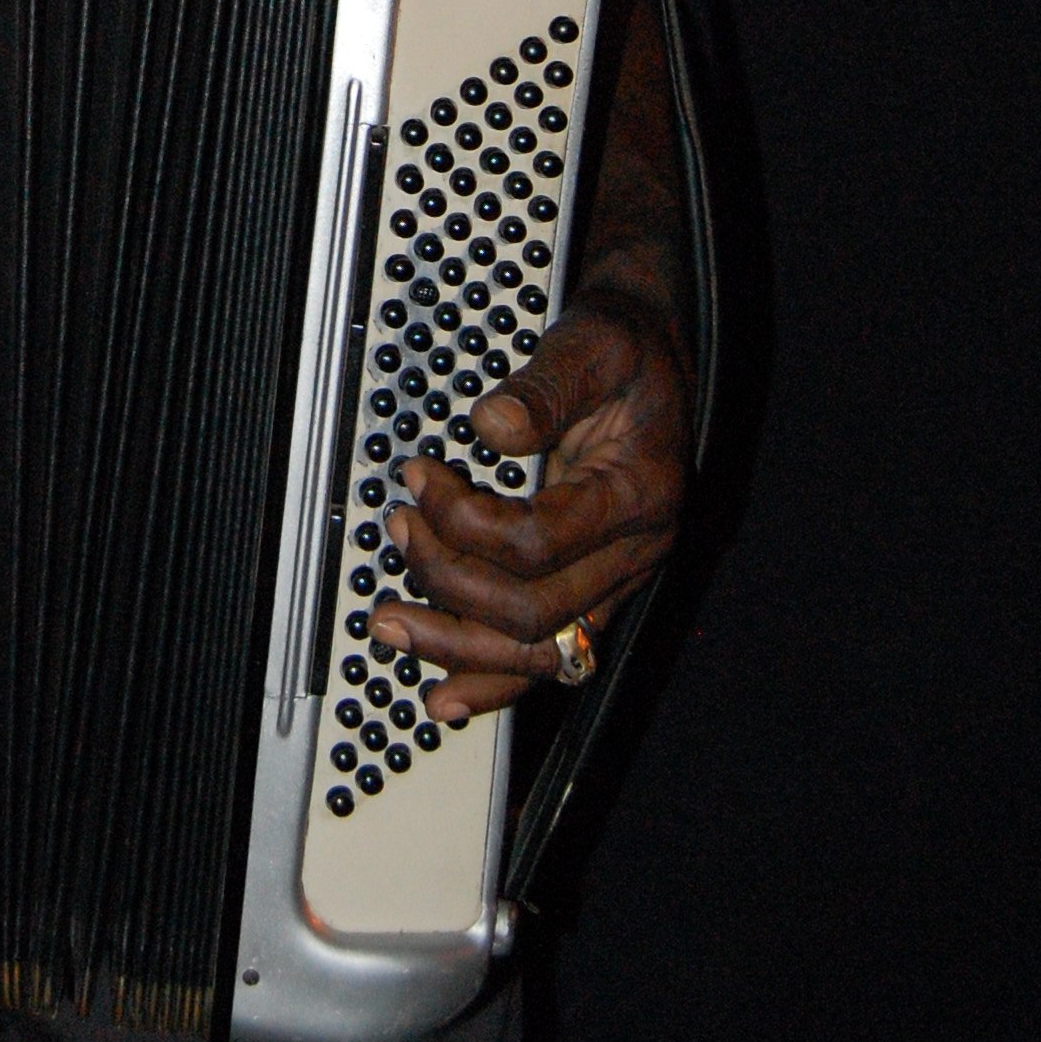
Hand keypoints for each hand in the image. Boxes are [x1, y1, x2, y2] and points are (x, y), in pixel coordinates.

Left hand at [368, 289, 689, 721]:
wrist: (651, 360)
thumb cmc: (622, 351)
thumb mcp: (593, 344)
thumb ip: (546, 386)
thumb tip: (490, 426)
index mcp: (640, 494)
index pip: (538, 543)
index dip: (463, 520)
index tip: (420, 476)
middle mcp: (636, 553)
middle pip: (533, 612)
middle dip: (447, 579)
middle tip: (399, 530)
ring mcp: (615, 582)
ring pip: (536, 652)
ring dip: (455, 646)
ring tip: (390, 623)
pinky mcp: (592, 592)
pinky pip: (546, 656)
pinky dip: (493, 681)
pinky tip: (446, 697)